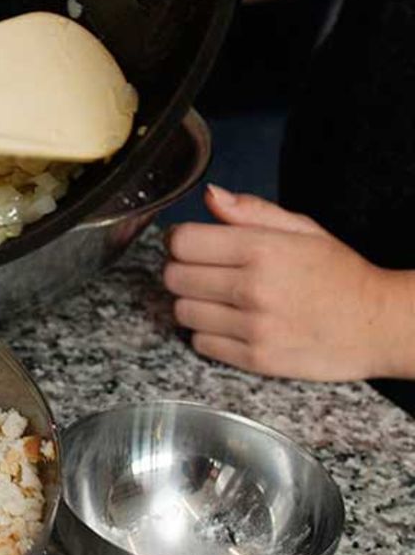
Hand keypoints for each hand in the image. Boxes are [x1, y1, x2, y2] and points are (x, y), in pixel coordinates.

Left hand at [163, 185, 409, 380]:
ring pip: (182, 311)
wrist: (381, 325)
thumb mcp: (301, 229)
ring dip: (193, 304)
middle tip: (205, 272)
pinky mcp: (256, 359)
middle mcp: (253, 288)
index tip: (191, 245)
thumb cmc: (340, 274)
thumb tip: (209, 195)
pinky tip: (231, 323)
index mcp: (262, 249)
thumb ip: (250, 211)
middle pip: (174, 277)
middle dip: (183, 271)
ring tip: (219, 299)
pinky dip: (207, 334)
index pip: (182, 242)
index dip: (181, 241)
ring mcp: (254, 327)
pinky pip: (200, 344)